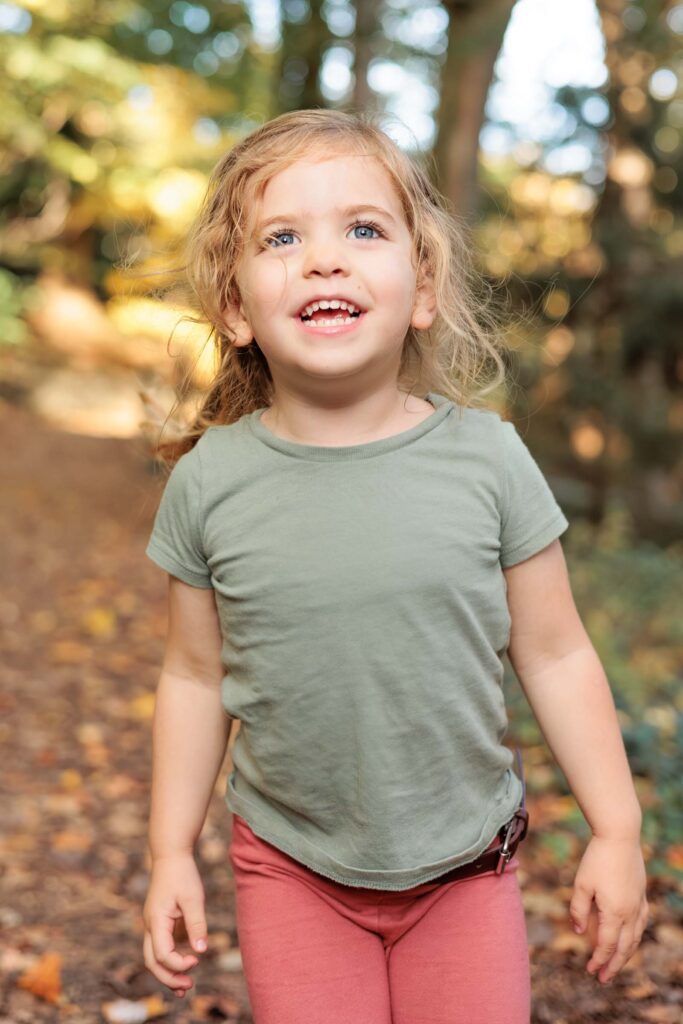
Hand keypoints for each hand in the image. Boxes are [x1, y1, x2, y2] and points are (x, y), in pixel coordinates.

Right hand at [142, 853, 207, 998]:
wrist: (170, 855)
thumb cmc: (182, 874)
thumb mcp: (193, 898)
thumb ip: (196, 924)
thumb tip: (201, 951)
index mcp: (156, 921)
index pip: (161, 954)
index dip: (178, 964)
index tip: (196, 962)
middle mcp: (150, 926)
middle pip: (152, 962)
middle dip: (168, 978)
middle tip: (188, 988)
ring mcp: (153, 924)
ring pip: (154, 957)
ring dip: (168, 973)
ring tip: (185, 988)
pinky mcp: (160, 922)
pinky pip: (161, 947)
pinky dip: (170, 960)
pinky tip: (185, 965)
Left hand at [569, 834, 648, 983]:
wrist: (620, 836)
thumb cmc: (597, 859)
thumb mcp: (581, 884)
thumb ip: (578, 909)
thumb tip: (578, 930)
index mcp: (614, 912)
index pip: (606, 945)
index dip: (598, 960)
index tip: (590, 971)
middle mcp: (630, 912)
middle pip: (623, 947)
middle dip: (613, 965)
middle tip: (603, 979)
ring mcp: (638, 904)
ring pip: (635, 938)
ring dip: (625, 953)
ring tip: (616, 964)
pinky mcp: (641, 895)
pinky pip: (641, 923)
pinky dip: (635, 936)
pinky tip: (630, 938)